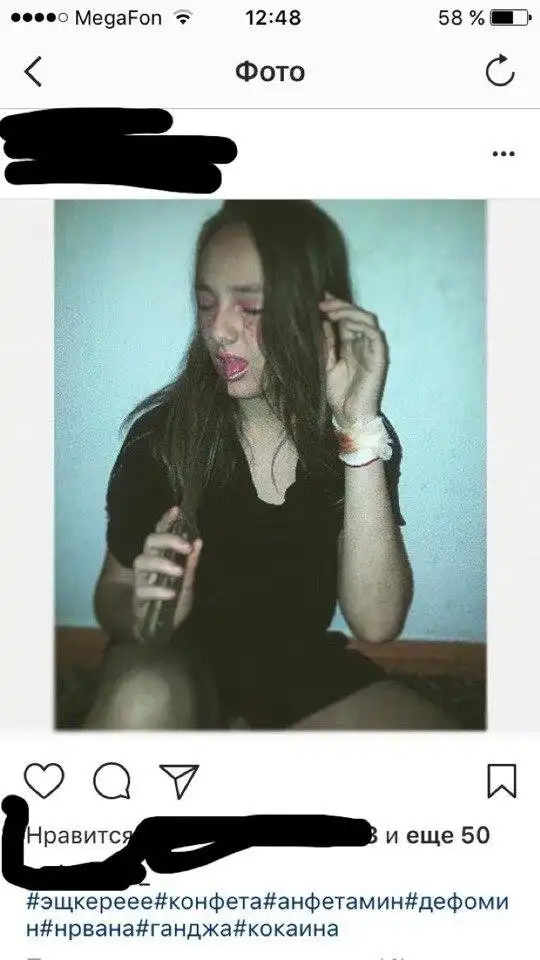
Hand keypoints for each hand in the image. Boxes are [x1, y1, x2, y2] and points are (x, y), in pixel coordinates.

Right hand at [132, 506, 202, 639]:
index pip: (160, 534)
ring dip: (162, 564)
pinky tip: (171, 593)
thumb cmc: (175, 602)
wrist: (164, 630)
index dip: (165, 521)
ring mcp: (141, 580)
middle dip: (167, 540)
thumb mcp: (189, 583)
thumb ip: (191, 564)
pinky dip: (158, 590)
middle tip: (186, 546)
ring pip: (142, 562)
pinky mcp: (138, 598)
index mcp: (161, 557)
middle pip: (150, 543)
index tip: (176, 510)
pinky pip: (143, 590)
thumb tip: (199, 541)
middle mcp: (149, 564)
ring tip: (178, 571)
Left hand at [320, 292, 387, 428]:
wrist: (349, 415)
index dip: (336, 306)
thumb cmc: (339, 394)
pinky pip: (374, 334)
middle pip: (357, 315)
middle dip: (340, 305)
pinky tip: (344, 323)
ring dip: (349, 311)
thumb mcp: (327, 364)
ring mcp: (373, 349)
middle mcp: (364, 344)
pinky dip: (360, 324)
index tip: (320, 299)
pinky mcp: (379, 356)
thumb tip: (322, 322)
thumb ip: (327, 344)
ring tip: (330, 310)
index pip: (347, 319)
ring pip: (367, 319)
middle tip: (322, 302)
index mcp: (352, 345)